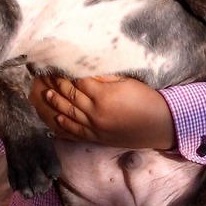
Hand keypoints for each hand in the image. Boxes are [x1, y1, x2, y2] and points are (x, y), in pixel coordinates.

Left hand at [29, 75, 176, 149]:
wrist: (159, 126)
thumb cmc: (146, 100)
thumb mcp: (127, 82)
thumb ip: (104, 78)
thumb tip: (86, 71)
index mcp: (102, 96)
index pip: (77, 82)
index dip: (65, 74)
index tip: (56, 66)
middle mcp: (94, 113)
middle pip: (70, 97)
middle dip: (57, 86)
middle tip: (46, 77)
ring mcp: (95, 128)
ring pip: (69, 115)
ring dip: (56, 105)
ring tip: (47, 95)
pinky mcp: (98, 138)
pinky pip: (76, 134)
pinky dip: (65, 128)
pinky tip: (56, 122)